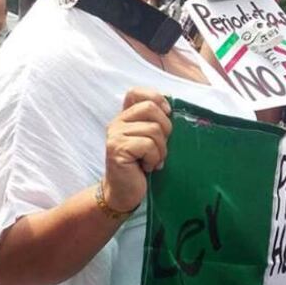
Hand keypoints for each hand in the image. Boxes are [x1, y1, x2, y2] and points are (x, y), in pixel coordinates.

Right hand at [103, 88, 171, 211]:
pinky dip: (154, 158)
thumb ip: (155, 123)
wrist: (123, 192)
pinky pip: (148, 145)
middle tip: (160, 147)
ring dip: (160, 149)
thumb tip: (170, 108)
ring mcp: (115, 135)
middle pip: (150, 108)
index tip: (166, 114)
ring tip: (153, 161)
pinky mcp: (117, 149)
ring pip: (153, 129)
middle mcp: (116, 122)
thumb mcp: (150, 140)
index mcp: (125, 117)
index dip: (155, 98)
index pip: (135, 92)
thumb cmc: (141, 167)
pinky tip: (147, 168)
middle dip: (165, 128)